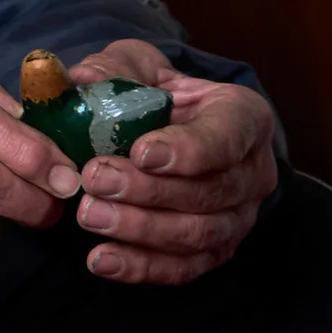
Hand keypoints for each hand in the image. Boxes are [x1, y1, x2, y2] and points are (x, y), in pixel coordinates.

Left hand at [67, 39, 277, 284]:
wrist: (160, 126)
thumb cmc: (150, 91)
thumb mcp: (133, 65)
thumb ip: (111, 69)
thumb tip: (79, 80)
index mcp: (243, 117)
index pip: (228, 137)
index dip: (189, 150)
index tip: (142, 153)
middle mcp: (252, 171)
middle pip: (210, 192)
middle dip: (149, 191)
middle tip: (95, 180)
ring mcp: (238, 215)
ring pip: (199, 234)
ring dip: (141, 230)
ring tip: (90, 216)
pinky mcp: (214, 248)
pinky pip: (185, 267)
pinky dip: (143, 267)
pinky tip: (102, 260)